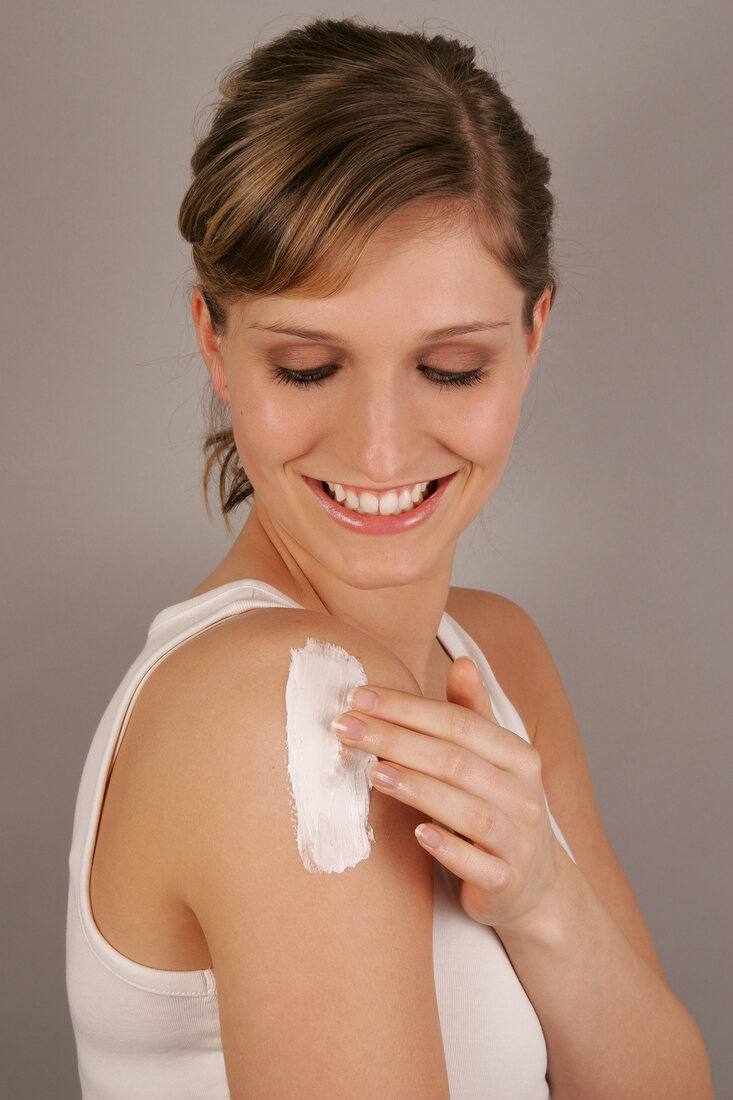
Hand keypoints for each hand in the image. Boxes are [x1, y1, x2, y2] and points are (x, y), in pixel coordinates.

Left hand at [332, 657, 562, 929]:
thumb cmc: (498, 807)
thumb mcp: (492, 760)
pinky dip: (450, 849)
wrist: (535, 884)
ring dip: (418, 789)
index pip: (459, 723)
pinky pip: (480, 866)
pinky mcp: (508, 883)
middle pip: (456, 762)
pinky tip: (417, 835)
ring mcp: (519, 841)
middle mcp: (524, 795)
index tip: (358, 698)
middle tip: (346, 729)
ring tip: (373, 773)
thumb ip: (472, 714)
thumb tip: (462, 662)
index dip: (407, 709)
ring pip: (469, 811)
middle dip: (397, 741)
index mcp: (518, 756)